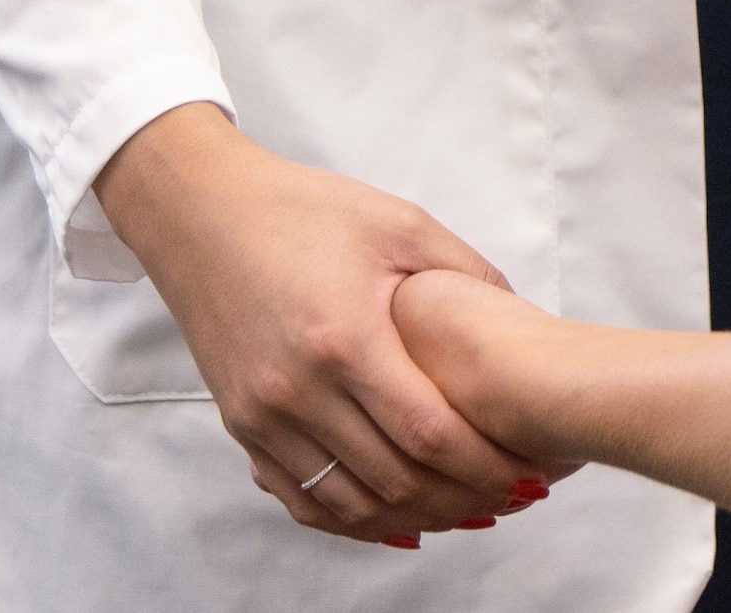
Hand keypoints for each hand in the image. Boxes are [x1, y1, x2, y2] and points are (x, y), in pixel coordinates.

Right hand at [93, 104, 570, 547]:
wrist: (201, 215)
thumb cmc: (302, 211)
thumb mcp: (399, 224)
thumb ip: (467, 274)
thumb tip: (521, 318)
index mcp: (345, 339)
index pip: (428, 434)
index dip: (485, 467)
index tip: (529, 476)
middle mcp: (297, 390)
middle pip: (393, 481)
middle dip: (463, 500)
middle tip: (512, 501)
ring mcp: (262, 416)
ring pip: (348, 503)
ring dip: (413, 518)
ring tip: (467, 513)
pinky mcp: (242, 426)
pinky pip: (300, 497)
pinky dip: (351, 519)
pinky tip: (396, 518)